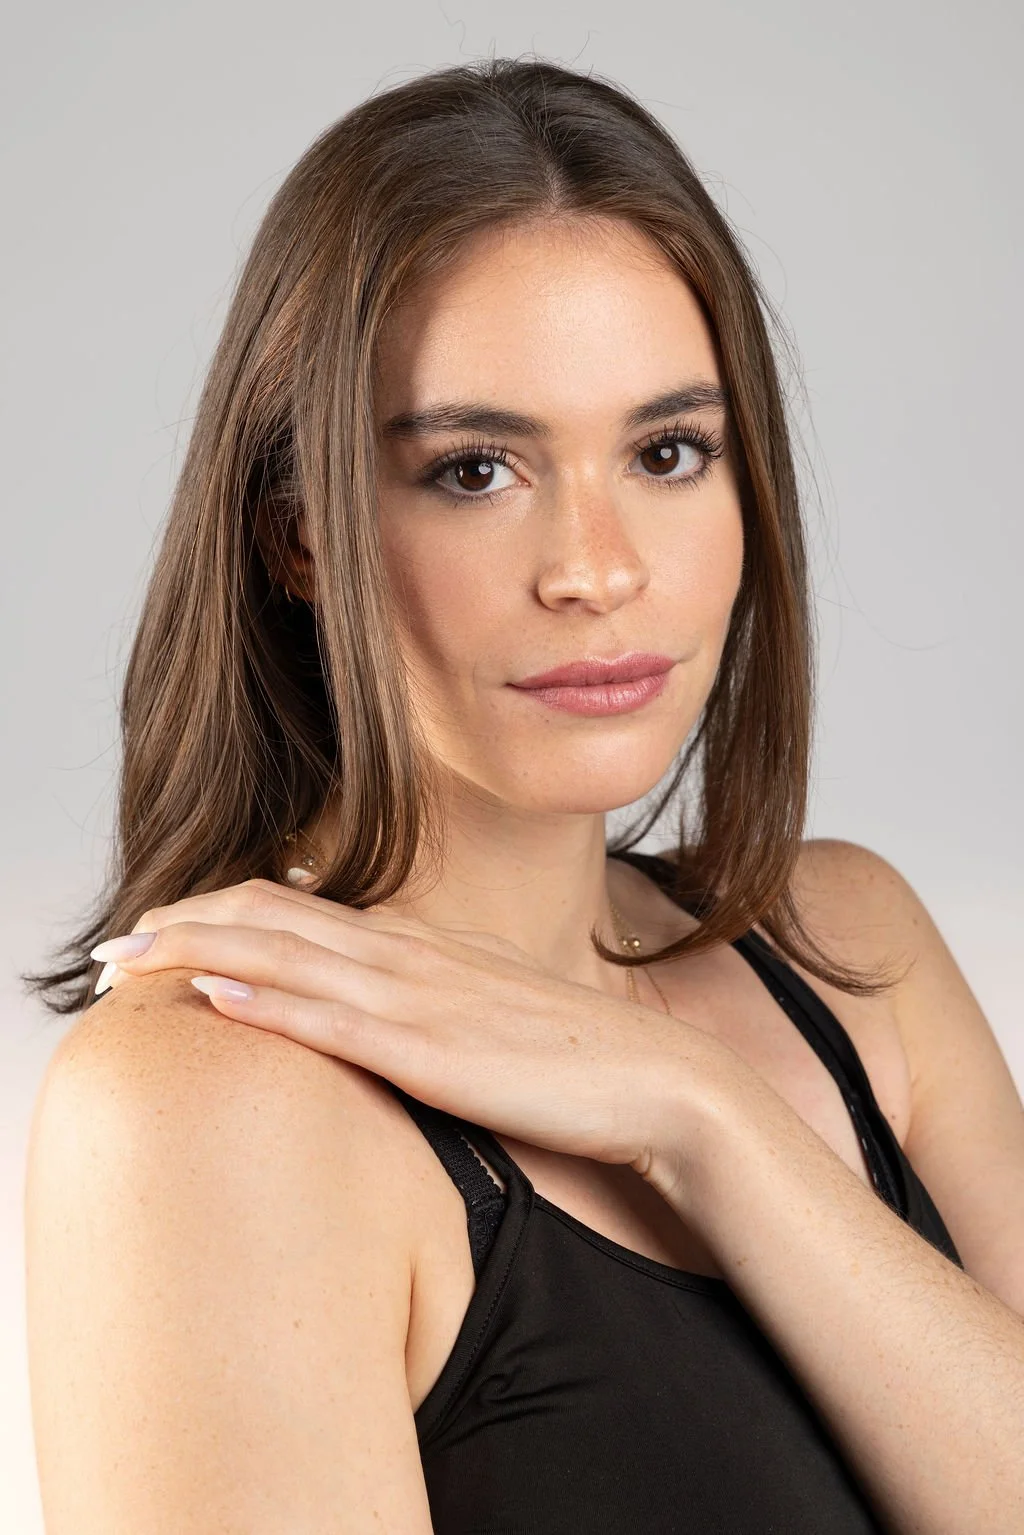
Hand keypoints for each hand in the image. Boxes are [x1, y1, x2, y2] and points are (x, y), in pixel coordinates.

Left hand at [89, 877, 743, 1194]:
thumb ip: (427, 996)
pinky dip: (261, 998)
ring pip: (284, 955)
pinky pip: (328, 1017)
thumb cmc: (573, 1056)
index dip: (221, 911)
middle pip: (273, 916)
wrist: (656, 1084)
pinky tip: (211, 992)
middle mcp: (410, 955)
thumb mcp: (488, 1010)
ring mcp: (418, 998)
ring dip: (196, 950)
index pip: (299, 907)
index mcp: (421, 944)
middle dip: (184, 923)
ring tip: (130, 959)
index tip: (165, 928)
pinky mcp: (429, 1051)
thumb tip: (369, 1000)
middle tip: (118, 943)